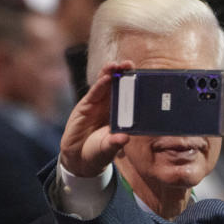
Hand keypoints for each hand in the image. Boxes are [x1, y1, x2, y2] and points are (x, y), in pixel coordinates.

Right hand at [59, 61, 132, 176]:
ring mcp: (98, 105)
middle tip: (130, 64)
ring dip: (110, 74)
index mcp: (122, 115)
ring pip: (105, 85)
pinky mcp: (85, 106)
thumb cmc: (99, 153)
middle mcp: (111, 107)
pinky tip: (106, 77)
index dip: (135, 86)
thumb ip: (115, 143)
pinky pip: (94, 93)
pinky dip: (100, 85)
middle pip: (118, 86)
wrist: (79, 159)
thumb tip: (124, 138)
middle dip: (123, 74)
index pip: (130, 97)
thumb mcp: (108, 149)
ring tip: (116, 65)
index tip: (144, 76)